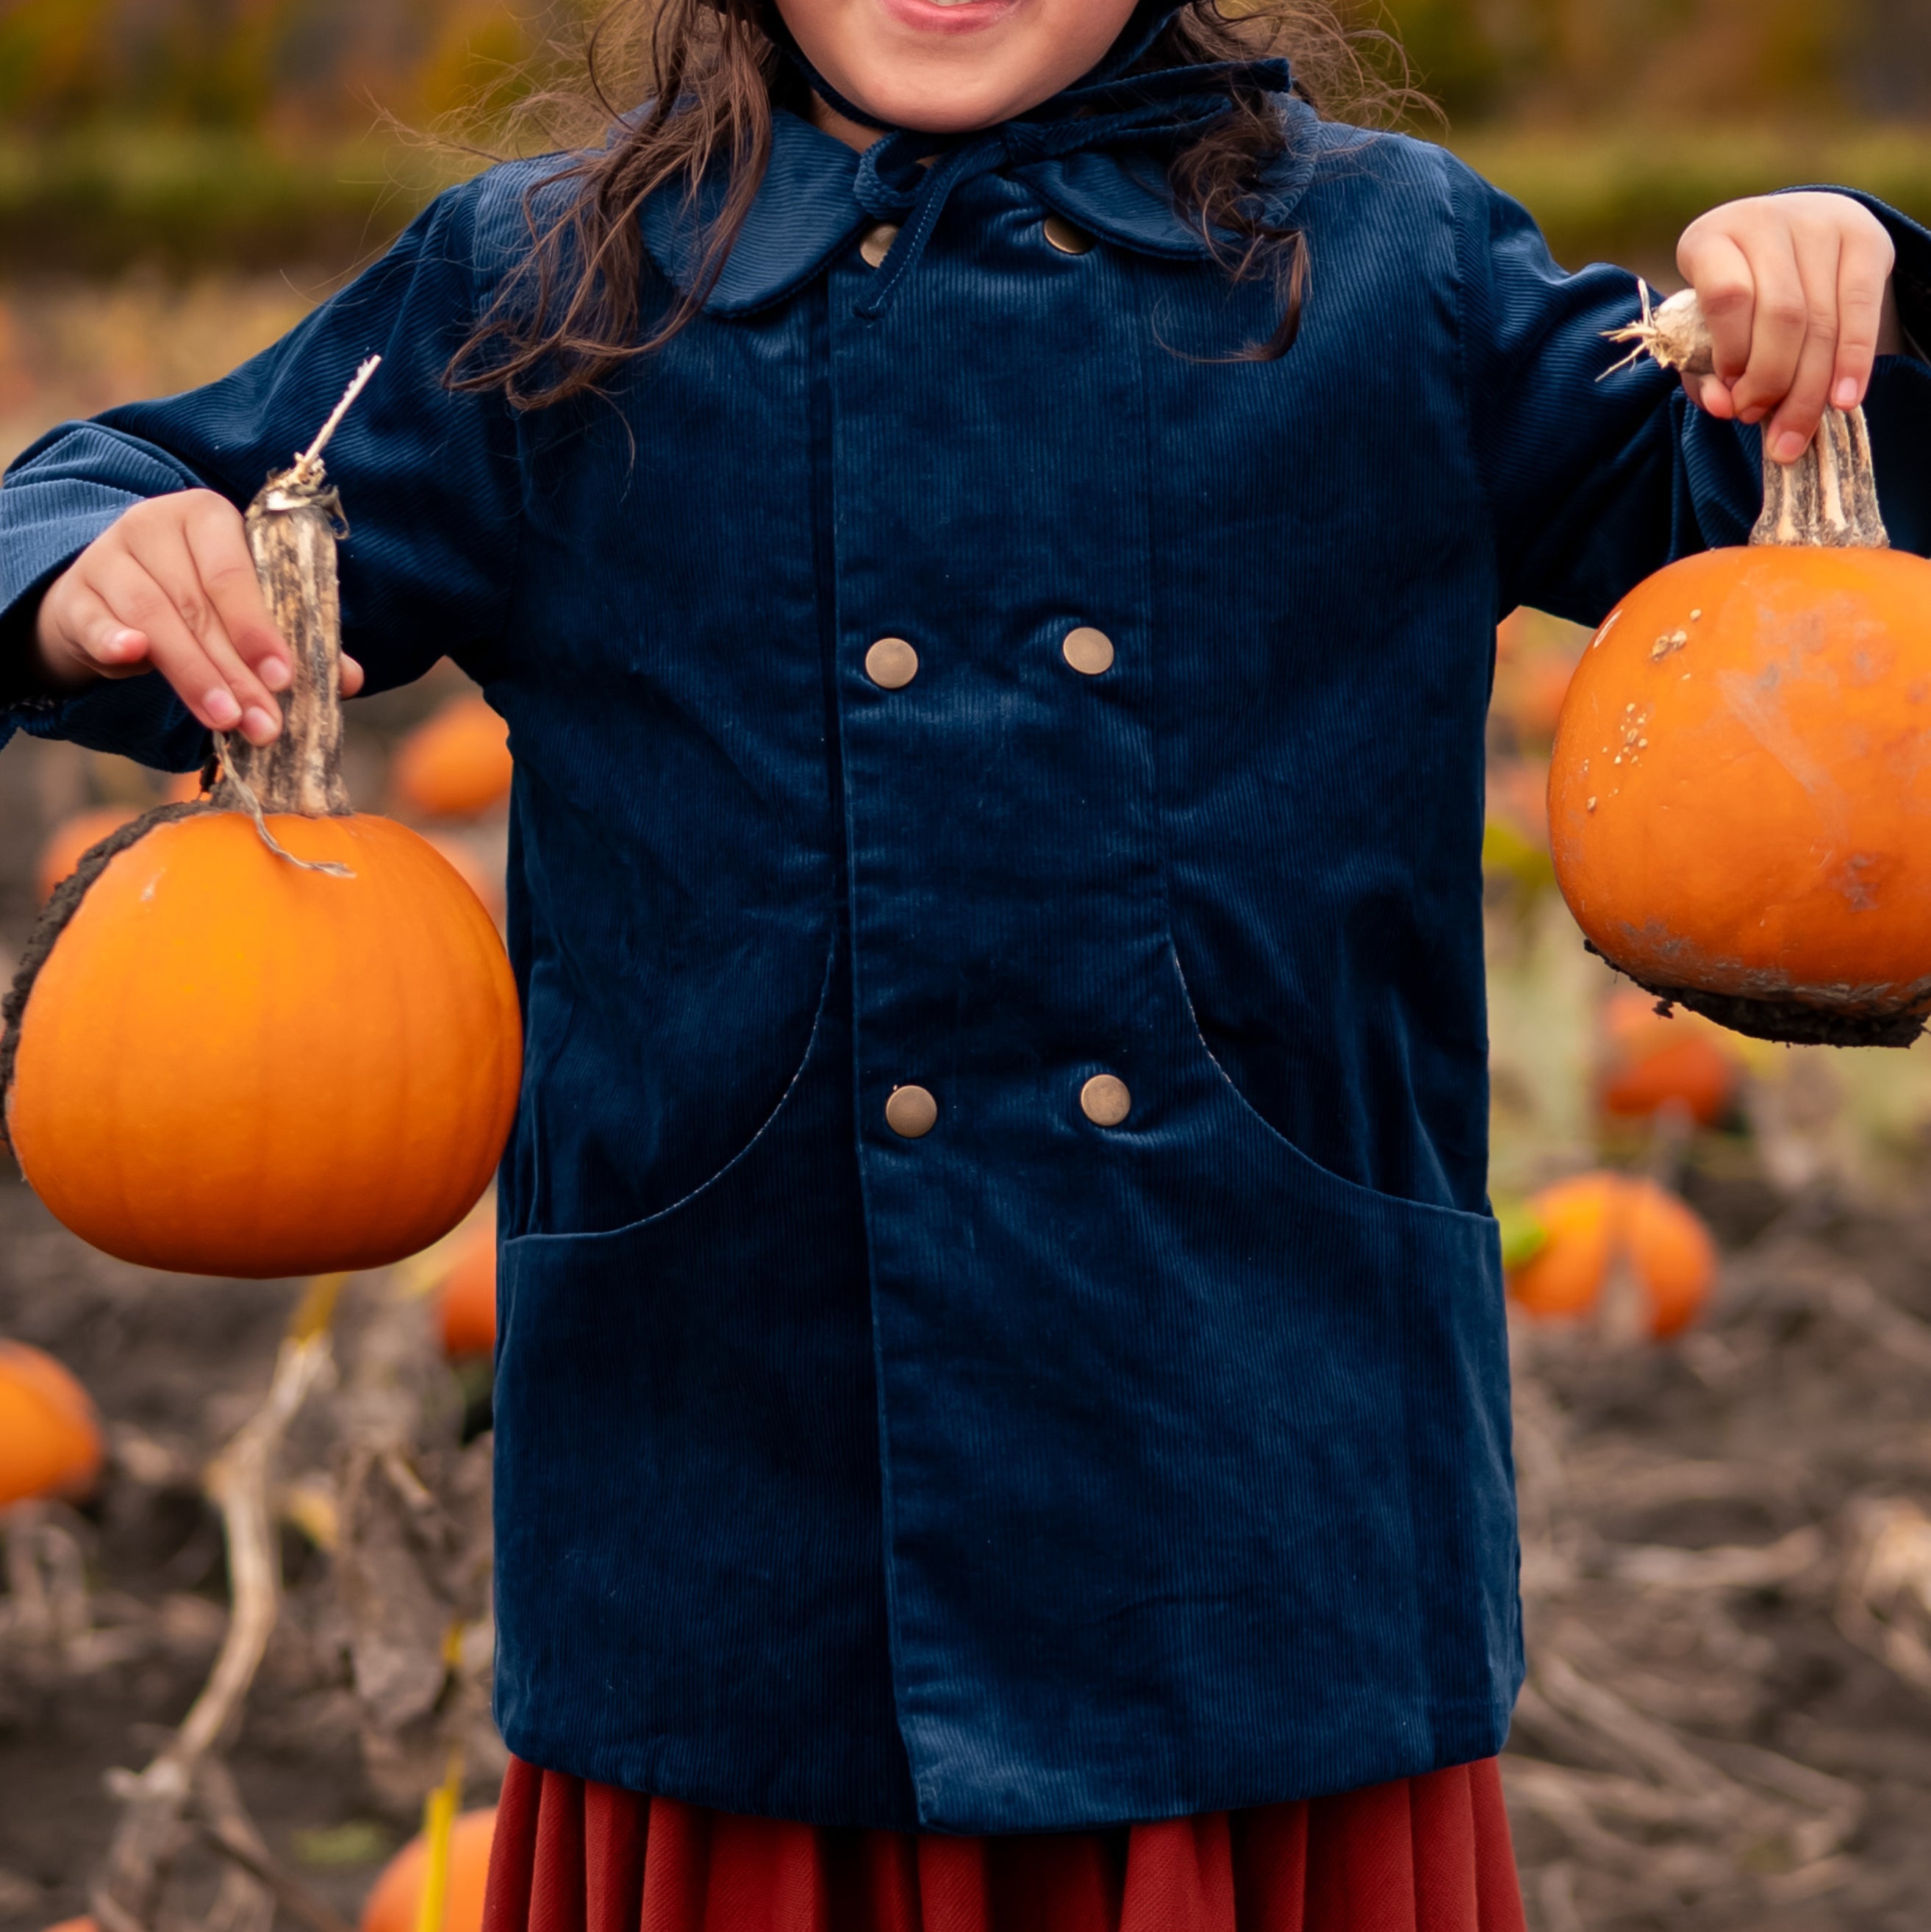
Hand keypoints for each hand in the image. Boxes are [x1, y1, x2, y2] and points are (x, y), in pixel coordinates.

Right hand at [32, 489, 363, 739]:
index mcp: (206, 517)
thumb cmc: (197, 601)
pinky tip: (132, 658)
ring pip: (153, 617)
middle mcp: (152, 526)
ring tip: (227, 720)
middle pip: (199, 605)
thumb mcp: (243, 610)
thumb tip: (349, 679)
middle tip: (266, 723)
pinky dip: (113, 639)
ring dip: (193, 674)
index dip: (260, 627)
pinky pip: (95, 620)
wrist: (111, 597)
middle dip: (236, 671)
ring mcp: (107, 557)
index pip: (234, 572)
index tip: (285, 677)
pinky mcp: (74, 595)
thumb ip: (293, 636)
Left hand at [1676, 193, 1899, 464]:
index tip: (1731, 393)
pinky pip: (1861, 308)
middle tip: (1758, 419)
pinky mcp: (1864, 237)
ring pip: (1822, 320)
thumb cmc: (1733, 294)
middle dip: (1772, 382)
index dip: (1732, 353)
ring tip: (1792, 433)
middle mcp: (1766, 221)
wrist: (1787, 236)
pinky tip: (1843, 400)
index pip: (1727, 298)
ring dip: (1808, 387)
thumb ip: (1702, 371)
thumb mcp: (1700, 324)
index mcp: (1711, 237)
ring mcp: (1819, 223)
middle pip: (1782, 316)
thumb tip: (1723, 408)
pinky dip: (1853, 361)